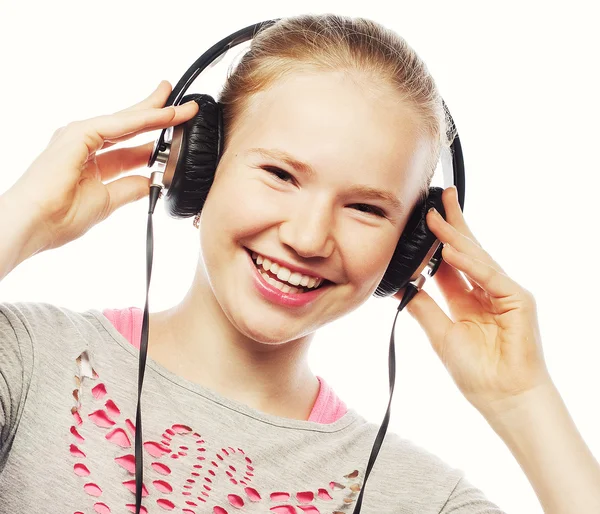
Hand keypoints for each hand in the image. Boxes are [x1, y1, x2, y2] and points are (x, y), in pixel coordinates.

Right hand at [8, 80, 198, 251]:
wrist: (33, 224)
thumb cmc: (59, 218)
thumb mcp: (107, 201)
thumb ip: (129, 188)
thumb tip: (151, 180)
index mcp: (91, 161)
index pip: (130, 146)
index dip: (155, 139)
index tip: (177, 134)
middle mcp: (85, 144)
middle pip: (130, 126)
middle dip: (158, 115)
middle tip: (185, 106)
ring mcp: (80, 136)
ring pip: (128, 121)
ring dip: (157, 114)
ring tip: (183, 108)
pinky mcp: (78, 134)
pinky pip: (119, 125)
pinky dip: (144, 119)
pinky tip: (165, 115)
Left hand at [394, 186, 551, 418]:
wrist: (502, 398)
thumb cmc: (476, 372)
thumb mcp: (440, 333)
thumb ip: (422, 307)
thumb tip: (398, 286)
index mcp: (466, 299)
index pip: (448, 262)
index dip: (434, 242)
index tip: (420, 221)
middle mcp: (485, 290)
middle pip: (466, 250)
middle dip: (451, 224)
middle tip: (437, 197)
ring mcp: (503, 292)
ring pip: (476, 257)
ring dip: (454, 236)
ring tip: (434, 217)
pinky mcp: (518, 300)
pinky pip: (490, 275)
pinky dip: (470, 262)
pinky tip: (450, 249)